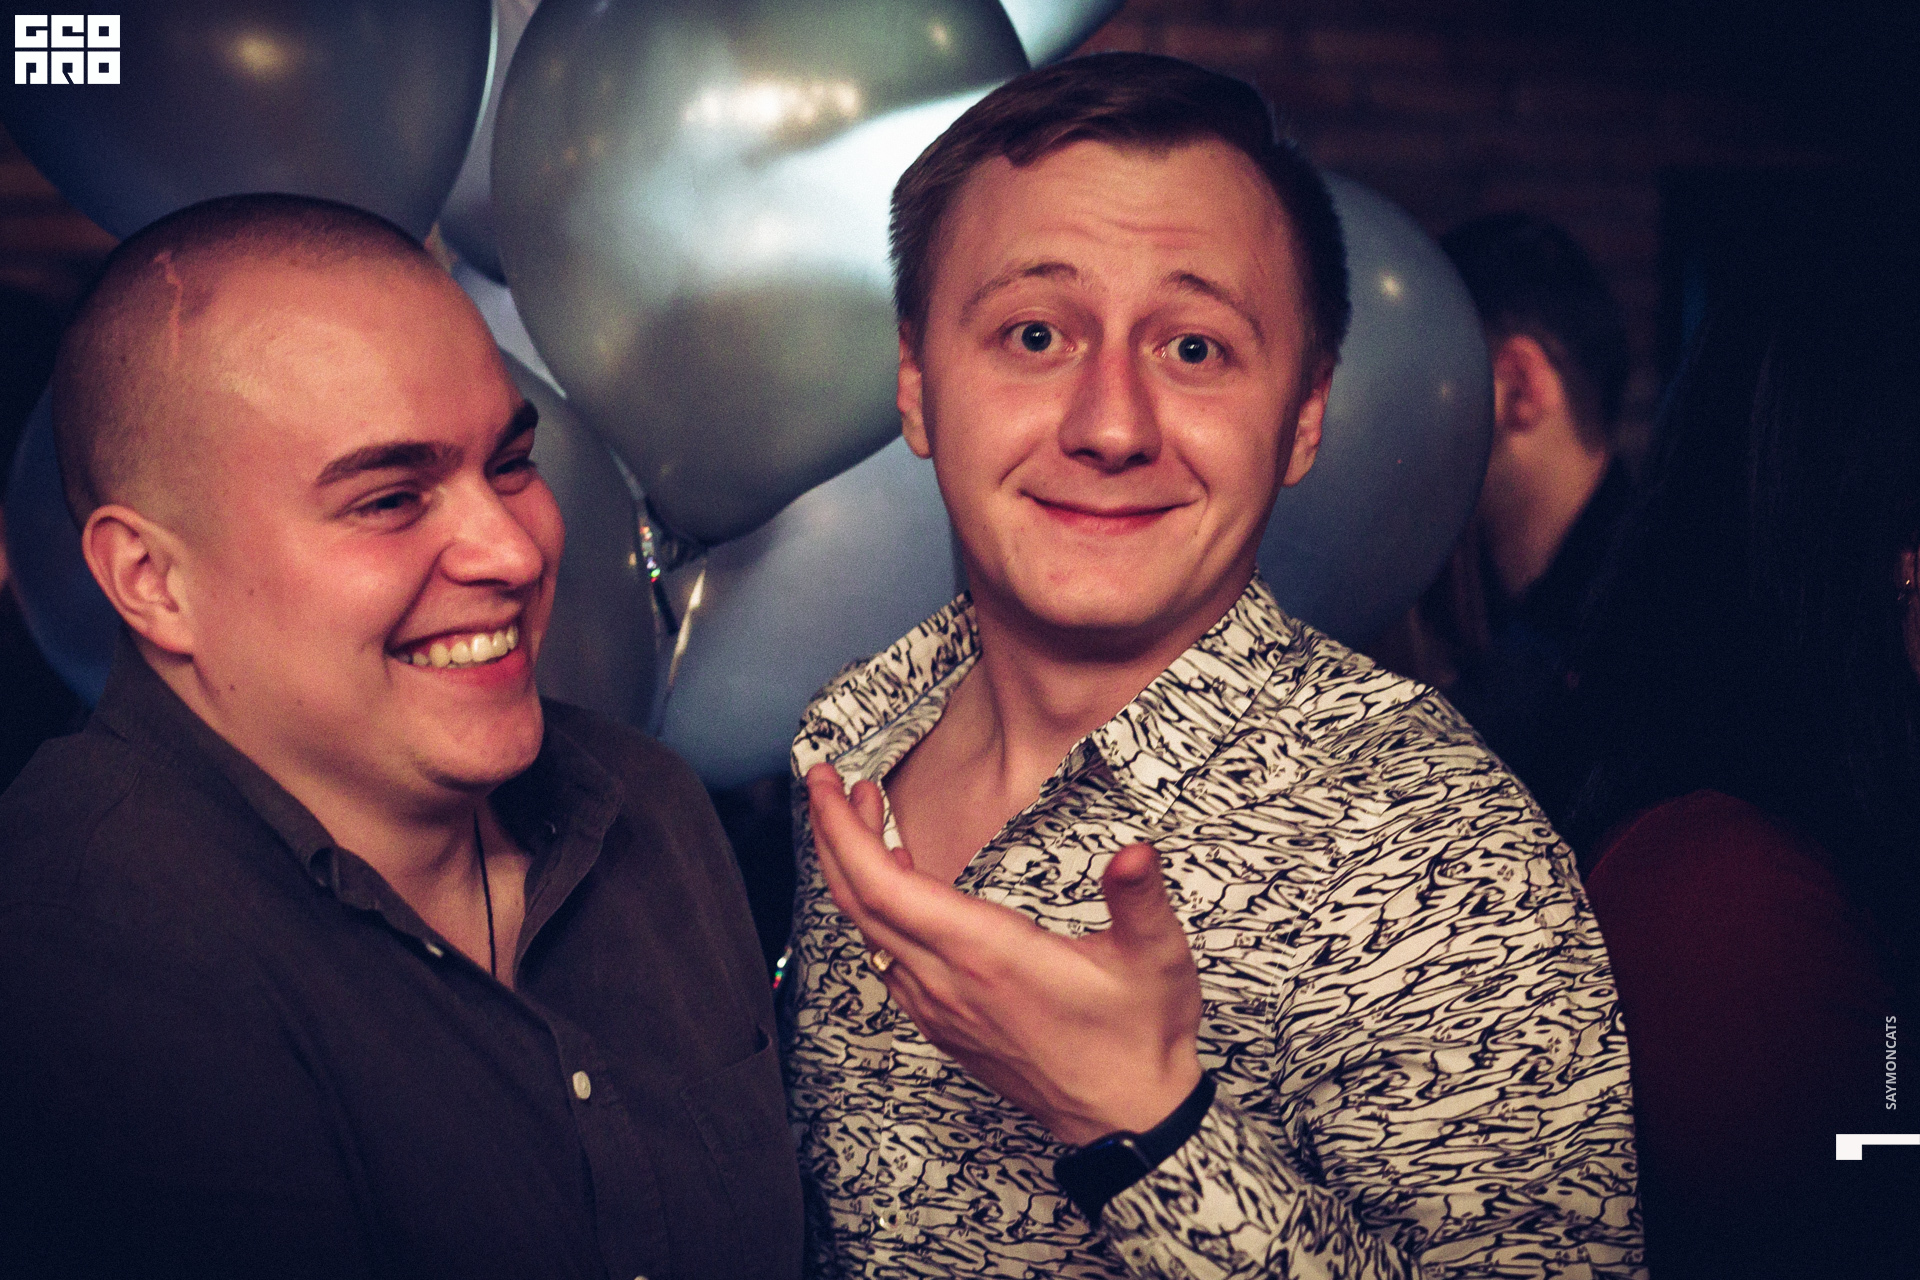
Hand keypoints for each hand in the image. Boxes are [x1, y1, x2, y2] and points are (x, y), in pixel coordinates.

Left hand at [805, 763, 1203, 1145]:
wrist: (1127, 1120)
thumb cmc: (1139, 1037)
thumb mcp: (1155, 960)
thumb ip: (1140, 900)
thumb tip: (1135, 854)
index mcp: (986, 954)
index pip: (884, 887)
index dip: (844, 831)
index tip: (826, 783)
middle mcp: (948, 982)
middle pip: (858, 902)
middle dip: (833, 834)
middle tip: (825, 782)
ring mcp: (940, 1007)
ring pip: (868, 931)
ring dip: (854, 868)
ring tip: (865, 813)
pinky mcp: (945, 1023)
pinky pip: (888, 959)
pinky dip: (876, 910)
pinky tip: (897, 882)